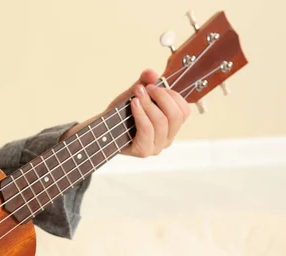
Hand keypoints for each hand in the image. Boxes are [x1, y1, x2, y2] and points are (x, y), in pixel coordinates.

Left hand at [62, 69, 190, 156]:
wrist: (102, 130)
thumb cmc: (120, 115)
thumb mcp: (134, 94)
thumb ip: (144, 82)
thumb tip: (152, 73)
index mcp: (171, 126)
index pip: (184, 111)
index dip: (172, 95)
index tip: (153, 86)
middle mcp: (167, 139)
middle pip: (175, 116)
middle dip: (161, 97)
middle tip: (145, 89)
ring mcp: (156, 147)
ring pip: (161, 121)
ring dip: (148, 104)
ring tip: (136, 96)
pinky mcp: (143, 151)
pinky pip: (148, 130)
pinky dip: (141, 114)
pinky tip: (134, 104)